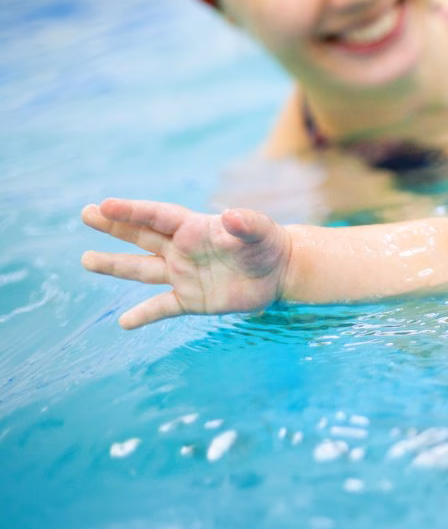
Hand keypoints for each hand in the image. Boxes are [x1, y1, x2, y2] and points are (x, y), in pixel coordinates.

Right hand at [81, 198, 292, 328]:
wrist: (281, 271)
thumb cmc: (269, 243)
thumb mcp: (262, 230)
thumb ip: (246, 223)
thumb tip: (230, 216)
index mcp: (194, 228)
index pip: (157, 216)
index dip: (132, 211)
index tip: (105, 205)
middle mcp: (182, 249)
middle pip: (142, 236)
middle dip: (114, 226)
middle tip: (86, 214)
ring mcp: (184, 274)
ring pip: (143, 270)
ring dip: (115, 265)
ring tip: (87, 260)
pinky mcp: (192, 299)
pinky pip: (162, 308)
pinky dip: (144, 315)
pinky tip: (124, 323)